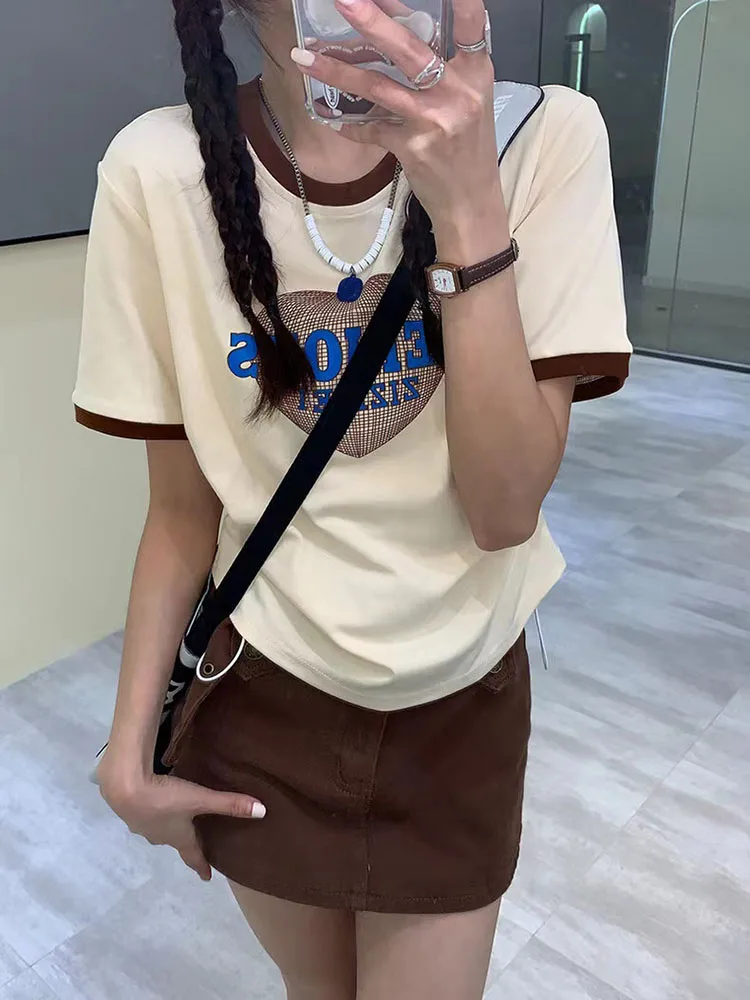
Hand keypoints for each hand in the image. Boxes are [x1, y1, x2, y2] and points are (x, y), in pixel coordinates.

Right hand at [98, 758, 265, 880]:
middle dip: (185, 841)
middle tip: (194, 840)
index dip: (201, 865)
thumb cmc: (165, 798)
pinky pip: (145, 815)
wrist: (124, 788)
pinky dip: (152, 813)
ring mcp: (141, 825)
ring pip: (159, 829)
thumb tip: (263, 812)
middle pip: (176, 841)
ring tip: (173, 820)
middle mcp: (160, 836)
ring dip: (167, 826)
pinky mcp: (128, 811)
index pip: (193, 855)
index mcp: (178, 837)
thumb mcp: (200, 799)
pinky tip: (151, 804)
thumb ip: (229, 803)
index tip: (207, 877)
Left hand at [290, 0, 502, 226]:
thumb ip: (443, 65)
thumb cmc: (468, 145)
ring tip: (304, 56)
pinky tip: (330, 117)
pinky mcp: (413, 149)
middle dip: (373, 22)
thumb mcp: (467, 99)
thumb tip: (397, 27)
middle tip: (344, 0)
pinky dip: (349, 124)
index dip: (461, 0)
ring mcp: (433, 121)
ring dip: (337, 71)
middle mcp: (457, 92)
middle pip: (410, 50)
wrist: (471, 201)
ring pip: (378, 88)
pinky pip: (371, 129)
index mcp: (475, 72)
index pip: (471, 24)